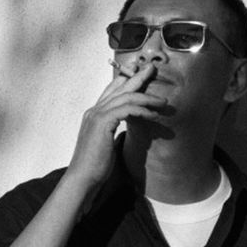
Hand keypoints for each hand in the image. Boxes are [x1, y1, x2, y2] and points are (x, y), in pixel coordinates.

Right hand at [65, 62, 165, 189]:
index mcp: (94, 115)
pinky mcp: (102, 123)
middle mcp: (94, 111)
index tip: (140, 74)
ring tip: (163, 101)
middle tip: (152, 68)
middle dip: (137, 76)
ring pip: (126, 97)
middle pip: (119, 87)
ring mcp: (97, 115)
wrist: (83, 178)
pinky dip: (142, 110)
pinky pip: (127, 109)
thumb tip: (126, 132)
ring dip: (147, 97)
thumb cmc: (95, 166)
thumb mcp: (106, 144)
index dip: (126, 80)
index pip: (111, 90)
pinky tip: (153, 115)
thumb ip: (114, 133)